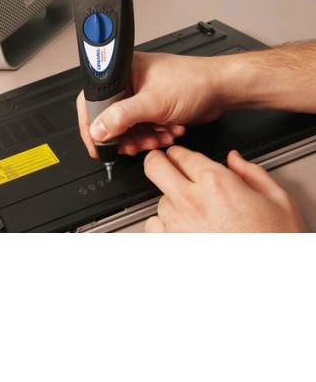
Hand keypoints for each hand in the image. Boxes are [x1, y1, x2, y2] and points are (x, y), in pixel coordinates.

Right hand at [77, 51, 226, 157]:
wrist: (223, 89)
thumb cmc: (194, 81)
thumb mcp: (152, 102)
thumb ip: (121, 117)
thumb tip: (98, 129)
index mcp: (121, 70)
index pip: (93, 100)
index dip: (93, 124)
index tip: (98, 144)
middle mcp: (128, 81)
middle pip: (110, 117)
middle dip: (123, 135)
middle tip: (132, 146)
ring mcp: (140, 95)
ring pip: (128, 126)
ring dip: (141, 138)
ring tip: (155, 139)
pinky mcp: (153, 107)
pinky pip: (142, 127)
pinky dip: (152, 135)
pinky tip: (166, 133)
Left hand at [144, 146, 307, 231]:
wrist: (272, 279)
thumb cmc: (278, 245)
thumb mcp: (279, 201)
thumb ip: (252, 174)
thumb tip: (234, 160)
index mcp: (217, 184)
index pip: (182, 154)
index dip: (180, 153)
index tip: (179, 156)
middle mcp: (191, 202)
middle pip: (155, 167)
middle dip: (158, 162)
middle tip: (162, 164)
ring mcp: (177, 226)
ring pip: (159, 200)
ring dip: (171, 201)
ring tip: (195, 213)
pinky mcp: (171, 247)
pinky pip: (154, 226)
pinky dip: (165, 225)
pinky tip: (183, 228)